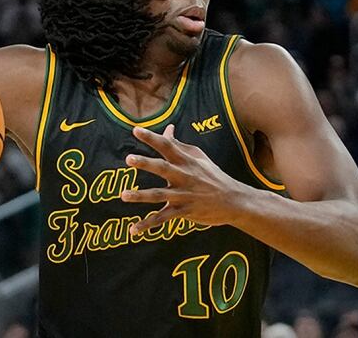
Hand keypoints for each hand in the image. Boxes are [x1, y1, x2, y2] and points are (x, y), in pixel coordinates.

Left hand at [121, 124, 243, 233]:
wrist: (234, 201)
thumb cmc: (213, 176)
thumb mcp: (199, 157)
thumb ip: (179, 145)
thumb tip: (167, 128)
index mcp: (186, 161)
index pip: (167, 146)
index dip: (151, 138)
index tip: (136, 130)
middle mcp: (183, 176)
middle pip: (162, 168)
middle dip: (146, 163)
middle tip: (129, 159)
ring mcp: (183, 195)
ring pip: (159, 195)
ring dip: (140, 195)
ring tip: (123, 195)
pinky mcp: (184, 211)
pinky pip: (163, 218)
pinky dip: (147, 225)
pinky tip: (133, 230)